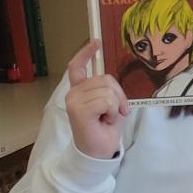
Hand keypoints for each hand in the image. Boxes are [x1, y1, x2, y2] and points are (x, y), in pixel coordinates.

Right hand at [62, 41, 127, 160]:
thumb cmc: (104, 129)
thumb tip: (110, 79)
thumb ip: (107, 90)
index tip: (96, 42)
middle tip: (115, 113)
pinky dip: (112, 111)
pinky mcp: (78, 109)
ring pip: (108, 90)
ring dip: (115, 106)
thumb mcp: (110, 105)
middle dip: (118, 95)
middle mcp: (73, 93)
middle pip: (105, 79)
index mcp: (80, 91)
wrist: (98, 151)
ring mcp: (73, 100)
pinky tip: (104, 121)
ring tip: (107, 119)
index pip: (77, 67)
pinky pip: (107, 100)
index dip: (86, 53)